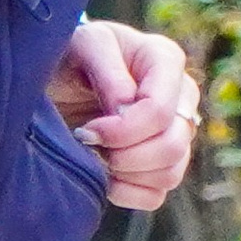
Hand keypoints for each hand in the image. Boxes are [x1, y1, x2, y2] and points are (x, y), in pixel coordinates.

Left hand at [50, 19, 199, 213]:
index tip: (87, 130)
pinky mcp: (162, 164)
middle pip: (171, 145)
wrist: (59, 77)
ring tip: (96, 154)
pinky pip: (157, 195)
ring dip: (125, 173)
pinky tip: (103, 174)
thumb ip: (108, 71)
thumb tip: (126, 109)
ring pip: (170, 173)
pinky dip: (127, 193)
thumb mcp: (83, 45)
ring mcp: (176, 133)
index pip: (159, 111)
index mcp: (165, 60)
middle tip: (90, 143)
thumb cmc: (72, 53)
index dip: (122, 130)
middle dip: (124, 154)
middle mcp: (181, 98)